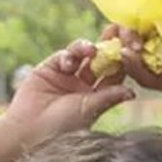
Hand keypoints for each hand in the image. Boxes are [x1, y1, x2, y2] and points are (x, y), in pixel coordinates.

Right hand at [4, 39, 134, 146]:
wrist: (28, 131)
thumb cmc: (61, 128)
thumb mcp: (89, 110)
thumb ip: (109, 96)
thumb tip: (133, 92)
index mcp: (96, 98)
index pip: (114, 75)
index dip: (123, 61)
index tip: (132, 47)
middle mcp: (83, 86)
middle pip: (100, 60)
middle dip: (108, 45)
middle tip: (116, 30)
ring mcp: (66, 77)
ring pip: (82, 54)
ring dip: (88, 48)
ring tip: (91, 50)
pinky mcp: (49, 69)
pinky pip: (63, 56)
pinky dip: (69, 55)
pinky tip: (68, 62)